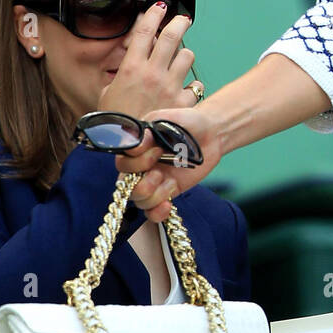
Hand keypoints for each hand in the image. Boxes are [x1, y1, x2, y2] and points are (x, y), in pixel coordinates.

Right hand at [98, 2, 195, 118]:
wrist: (131, 148)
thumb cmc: (114, 123)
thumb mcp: (107, 94)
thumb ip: (119, 76)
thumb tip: (126, 64)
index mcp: (130, 68)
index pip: (144, 31)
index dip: (153, 14)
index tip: (159, 5)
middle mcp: (152, 72)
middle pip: (171, 36)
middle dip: (179, 22)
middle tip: (184, 19)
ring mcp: (170, 86)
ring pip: (187, 56)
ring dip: (185, 55)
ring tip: (181, 58)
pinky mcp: (183, 101)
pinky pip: (195, 84)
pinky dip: (192, 85)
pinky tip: (187, 87)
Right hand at [118, 100, 224, 220]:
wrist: (210, 133)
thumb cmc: (187, 122)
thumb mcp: (168, 120)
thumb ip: (151, 129)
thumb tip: (136, 144)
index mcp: (136, 149)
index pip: (121, 163)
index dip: (136, 162)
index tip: (156, 150)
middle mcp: (140, 167)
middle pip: (124, 187)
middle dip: (143, 183)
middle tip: (160, 171)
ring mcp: (153, 181)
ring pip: (139, 201)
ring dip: (154, 195)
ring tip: (171, 182)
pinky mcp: (167, 193)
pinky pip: (152, 212)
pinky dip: (157, 213)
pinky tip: (168, 204)